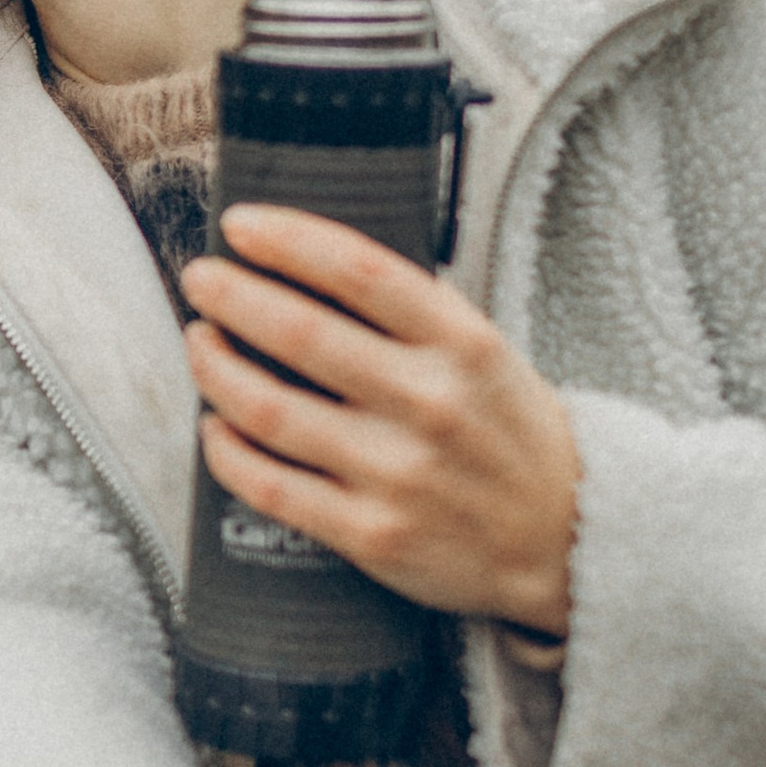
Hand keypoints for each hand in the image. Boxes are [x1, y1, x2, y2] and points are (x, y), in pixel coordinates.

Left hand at [183, 205, 579, 632]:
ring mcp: (397, 473)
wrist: (566, 541)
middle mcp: (429, 404)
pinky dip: (226, 449)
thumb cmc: (510, 437)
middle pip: (299, 333)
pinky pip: (270, 485)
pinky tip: (214, 426)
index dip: (287, 240)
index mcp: (462, 344)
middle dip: (231, 297)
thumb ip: (413, 316)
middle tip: (200, 279)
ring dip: (214, 368)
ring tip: (199, 343)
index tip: (240, 225)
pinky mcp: (369, 534)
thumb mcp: (487, 355)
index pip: (359, 269)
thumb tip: (309, 266)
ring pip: (267, 409)